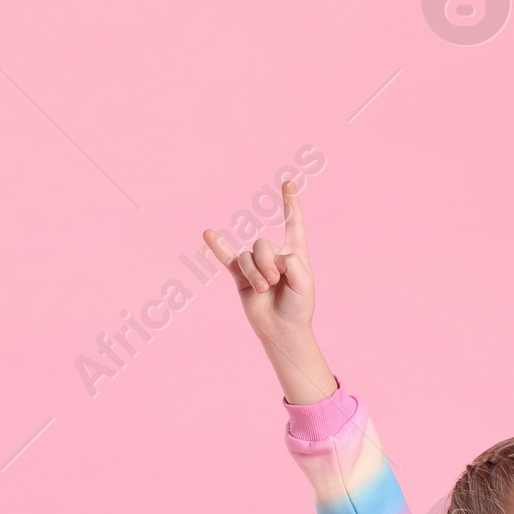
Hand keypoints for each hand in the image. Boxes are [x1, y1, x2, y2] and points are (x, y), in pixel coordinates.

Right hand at [202, 178, 336, 403]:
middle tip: (276, 283)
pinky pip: (228, 258)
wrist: (282, 330)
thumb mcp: (305, 285)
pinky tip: (208, 234)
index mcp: (294, 253)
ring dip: (256, 274)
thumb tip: (273, 256)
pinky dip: (218, 247)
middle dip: (268, 263)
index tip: (289, 183)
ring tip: (265, 290)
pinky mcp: (241, 276)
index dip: (291, 204)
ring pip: (248, 256)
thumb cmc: (298, 308)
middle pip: (263, 243)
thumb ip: (293, 264)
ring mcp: (256, 265)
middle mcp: (274, 255)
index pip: (293, 223)